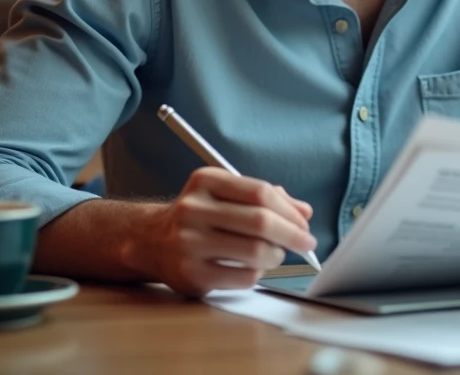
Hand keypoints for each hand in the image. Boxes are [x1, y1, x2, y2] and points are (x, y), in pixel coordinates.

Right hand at [128, 168, 316, 296]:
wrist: (153, 241)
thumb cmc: (202, 216)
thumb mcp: (227, 194)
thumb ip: (267, 198)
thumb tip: (304, 212)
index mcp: (206, 181)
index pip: (259, 193)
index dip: (289, 211)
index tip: (305, 223)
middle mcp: (193, 210)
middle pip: (260, 222)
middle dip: (292, 235)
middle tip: (306, 243)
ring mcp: (189, 243)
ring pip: (255, 252)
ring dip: (276, 256)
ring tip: (276, 255)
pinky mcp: (191, 274)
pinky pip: (243, 277)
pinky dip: (258, 273)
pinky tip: (254, 268)